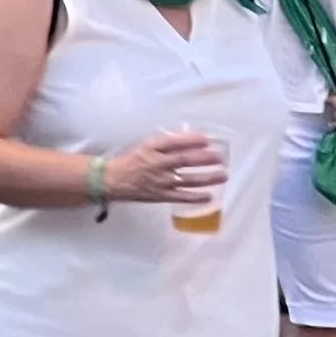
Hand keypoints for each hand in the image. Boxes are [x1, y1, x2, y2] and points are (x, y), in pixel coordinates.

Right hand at [99, 131, 225, 206]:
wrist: (113, 180)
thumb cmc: (131, 160)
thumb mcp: (145, 146)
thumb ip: (165, 144)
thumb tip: (190, 139)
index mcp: (152, 148)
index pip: (174, 142)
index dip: (191, 140)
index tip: (206, 139)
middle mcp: (157, 164)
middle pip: (185, 160)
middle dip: (204, 158)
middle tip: (219, 157)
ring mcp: (161, 181)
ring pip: (187, 179)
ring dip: (207, 178)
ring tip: (222, 175)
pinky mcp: (162, 195)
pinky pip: (182, 197)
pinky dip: (196, 197)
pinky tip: (209, 196)